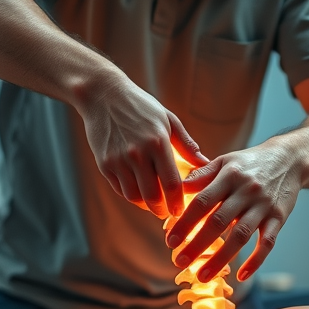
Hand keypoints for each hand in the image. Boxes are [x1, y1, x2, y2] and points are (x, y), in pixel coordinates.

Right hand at [79, 73, 207, 217]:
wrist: (103, 96)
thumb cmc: (141, 107)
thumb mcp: (168, 120)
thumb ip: (186, 144)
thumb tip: (205, 163)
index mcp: (158, 143)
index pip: (172, 183)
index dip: (177, 202)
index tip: (181, 210)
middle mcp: (137, 154)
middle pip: (152, 196)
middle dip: (162, 210)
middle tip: (167, 213)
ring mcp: (118, 160)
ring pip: (134, 197)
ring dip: (145, 205)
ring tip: (154, 204)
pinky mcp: (104, 164)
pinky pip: (120, 189)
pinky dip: (131, 195)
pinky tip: (139, 193)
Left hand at [165, 145, 302, 282]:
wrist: (290, 159)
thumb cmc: (250, 163)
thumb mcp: (225, 161)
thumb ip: (202, 174)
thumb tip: (178, 188)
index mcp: (229, 176)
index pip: (203, 201)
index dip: (185, 222)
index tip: (170, 240)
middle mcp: (247, 191)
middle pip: (218, 222)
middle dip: (197, 244)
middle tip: (179, 262)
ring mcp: (264, 206)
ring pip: (241, 236)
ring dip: (221, 259)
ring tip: (203, 276)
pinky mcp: (279, 218)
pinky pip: (267, 243)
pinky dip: (256, 261)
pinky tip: (242, 276)